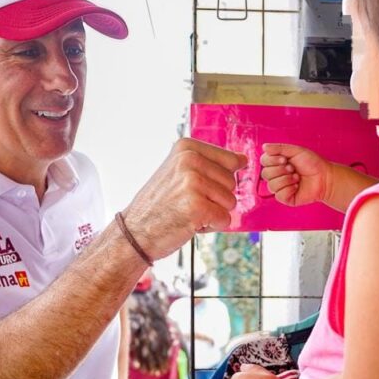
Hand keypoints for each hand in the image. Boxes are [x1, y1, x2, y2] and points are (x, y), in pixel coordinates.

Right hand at [124, 139, 247, 259]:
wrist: (135, 232)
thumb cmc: (160, 204)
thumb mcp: (179, 171)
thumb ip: (209, 163)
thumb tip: (243, 159)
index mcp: (186, 147)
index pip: (231, 161)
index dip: (218, 181)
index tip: (194, 187)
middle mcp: (190, 160)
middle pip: (232, 182)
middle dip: (216, 198)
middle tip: (188, 203)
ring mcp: (193, 183)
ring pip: (231, 201)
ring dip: (214, 213)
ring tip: (188, 212)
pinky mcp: (197, 206)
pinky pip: (225, 219)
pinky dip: (212, 226)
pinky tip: (190, 223)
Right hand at [260, 143, 331, 207]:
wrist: (324, 177)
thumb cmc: (312, 163)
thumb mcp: (295, 150)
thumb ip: (279, 148)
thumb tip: (264, 147)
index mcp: (277, 163)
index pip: (263, 161)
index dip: (272, 160)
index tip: (284, 159)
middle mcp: (276, 176)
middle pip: (265, 174)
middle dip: (280, 170)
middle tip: (293, 168)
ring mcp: (280, 188)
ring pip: (271, 185)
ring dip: (286, 179)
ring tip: (297, 177)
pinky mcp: (286, 198)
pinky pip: (279, 195)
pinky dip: (289, 189)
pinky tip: (297, 186)